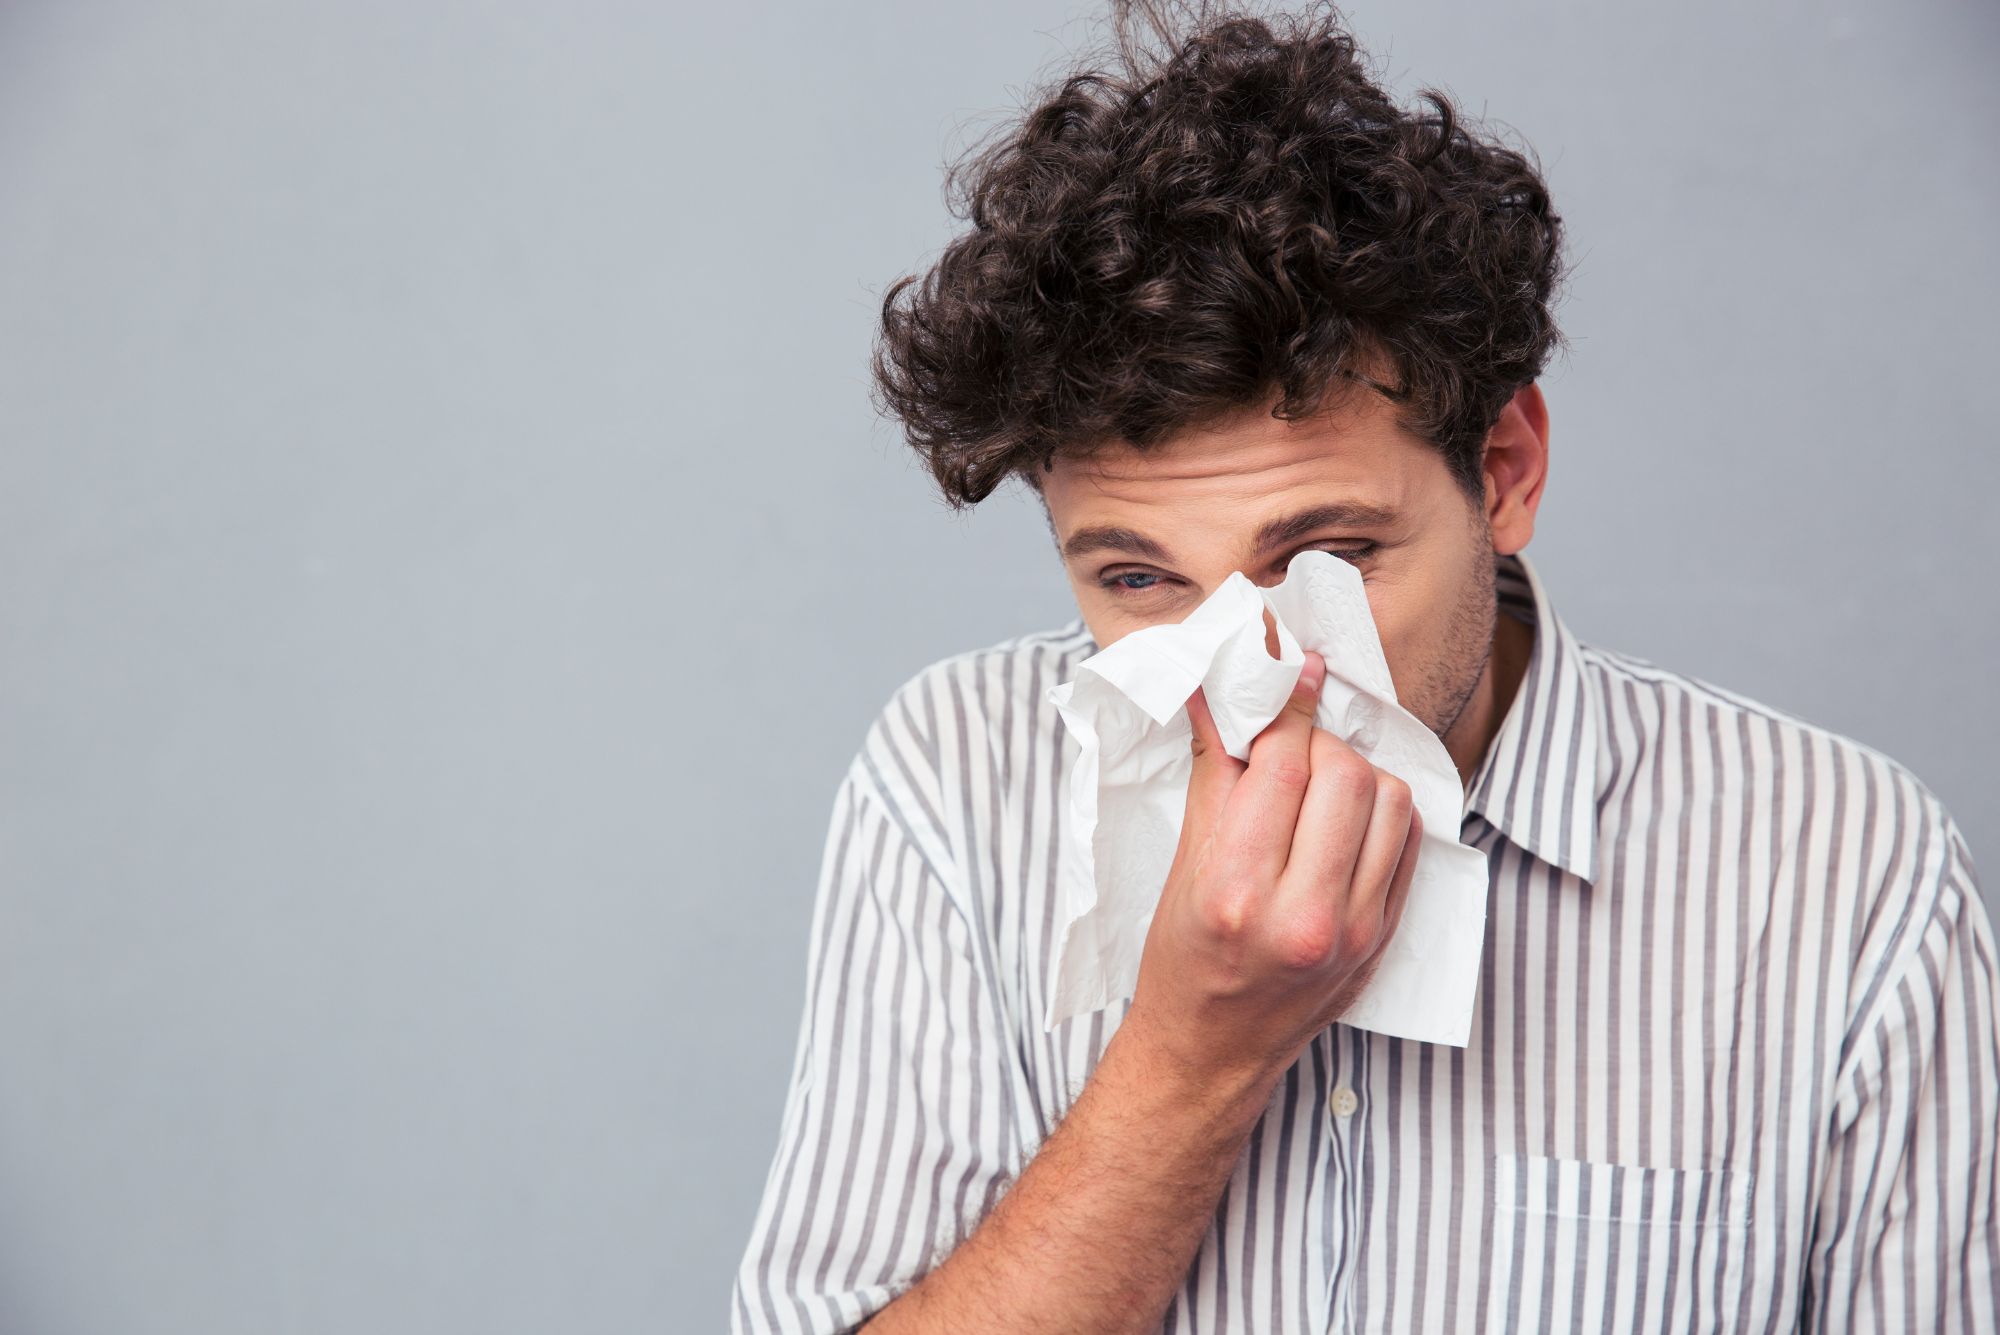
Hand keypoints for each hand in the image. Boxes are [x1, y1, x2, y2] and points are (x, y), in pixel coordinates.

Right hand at [1123, 644, 1422, 1090]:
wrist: (1212, 1051)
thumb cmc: (1182, 960)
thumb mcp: (1182, 866)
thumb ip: (1214, 774)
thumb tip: (1223, 694)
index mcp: (1237, 892)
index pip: (1283, 767)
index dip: (1289, 708)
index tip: (1291, 671)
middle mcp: (1304, 915)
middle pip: (1344, 775)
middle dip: (1317, 743)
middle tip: (1290, 748)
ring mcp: (1355, 930)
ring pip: (1390, 800)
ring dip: (1356, 774)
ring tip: (1318, 785)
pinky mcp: (1385, 938)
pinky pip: (1410, 841)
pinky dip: (1383, 812)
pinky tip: (1347, 818)